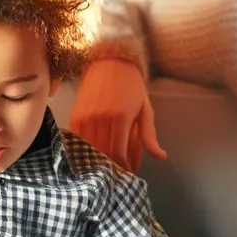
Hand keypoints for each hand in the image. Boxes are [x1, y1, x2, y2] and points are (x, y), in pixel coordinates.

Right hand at [70, 58, 166, 172]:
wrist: (110, 62)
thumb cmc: (132, 87)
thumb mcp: (145, 110)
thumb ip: (149, 136)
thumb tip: (161, 157)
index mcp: (120, 118)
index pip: (118, 153)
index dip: (123, 168)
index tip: (129, 174)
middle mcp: (100, 118)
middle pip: (103, 155)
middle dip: (111, 168)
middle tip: (119, 174)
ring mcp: (85, 117)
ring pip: (89, 150)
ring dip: (98, 162)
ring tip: (107, 167)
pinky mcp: (75, 116)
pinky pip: (77, 141)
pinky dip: (85, 151)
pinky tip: (93, 156)